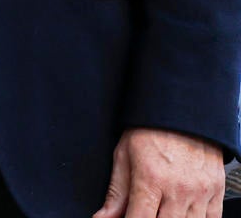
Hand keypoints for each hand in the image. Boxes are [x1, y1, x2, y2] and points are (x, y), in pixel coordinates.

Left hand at [94, 128, 223, 217]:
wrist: (183, 113)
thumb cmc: (150, 131)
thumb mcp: (124, 155)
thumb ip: (116, 193)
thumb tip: (103, 217)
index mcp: (151, 179)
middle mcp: (178, 188)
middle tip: (144, 210)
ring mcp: (200, 192)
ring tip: (162, 208)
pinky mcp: (216, 191)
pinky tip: (181, 212)